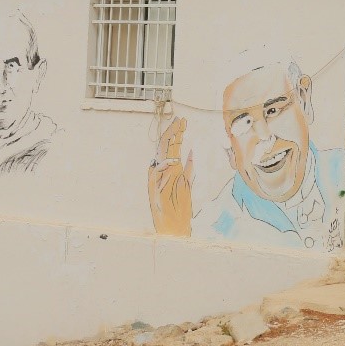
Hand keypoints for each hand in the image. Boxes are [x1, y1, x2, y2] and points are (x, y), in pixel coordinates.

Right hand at [148, 116, 192, 235]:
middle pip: (166, 147)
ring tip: (177, 128)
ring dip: (169, 141)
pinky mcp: (154, 188)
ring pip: (161, 155)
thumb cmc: (179, 207)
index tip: (183, 121)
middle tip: (180, 119)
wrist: (172, 226)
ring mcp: (157, 178)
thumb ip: (188, 169)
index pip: (173, 146)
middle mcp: (163, 171)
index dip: (177, 133)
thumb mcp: (186, 184)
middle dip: (173, 131)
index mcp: (171, 169)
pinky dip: (165, 165)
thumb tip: (191, 152)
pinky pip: (157, 173)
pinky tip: (174, 159)